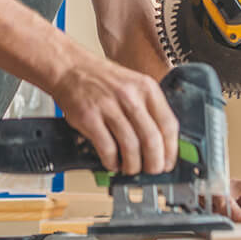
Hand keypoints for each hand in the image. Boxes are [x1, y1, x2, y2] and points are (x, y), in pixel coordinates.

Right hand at [52, 58, 178, 174]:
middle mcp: (130, 95)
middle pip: (152, 139)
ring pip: (131, 146)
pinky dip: (112, 162)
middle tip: (151, 171)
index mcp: (147, 88)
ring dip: (133, 165)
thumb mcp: (133, 85)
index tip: (168, 162)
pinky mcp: (89, 117)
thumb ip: (148, 109)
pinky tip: (112, 163)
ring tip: (130, 169)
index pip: (168, 124)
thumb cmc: (101, 79)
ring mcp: (109, 106)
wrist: (69, 68)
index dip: (171, 150)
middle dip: (154, 163)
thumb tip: (161, 143)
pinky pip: (107, 148)